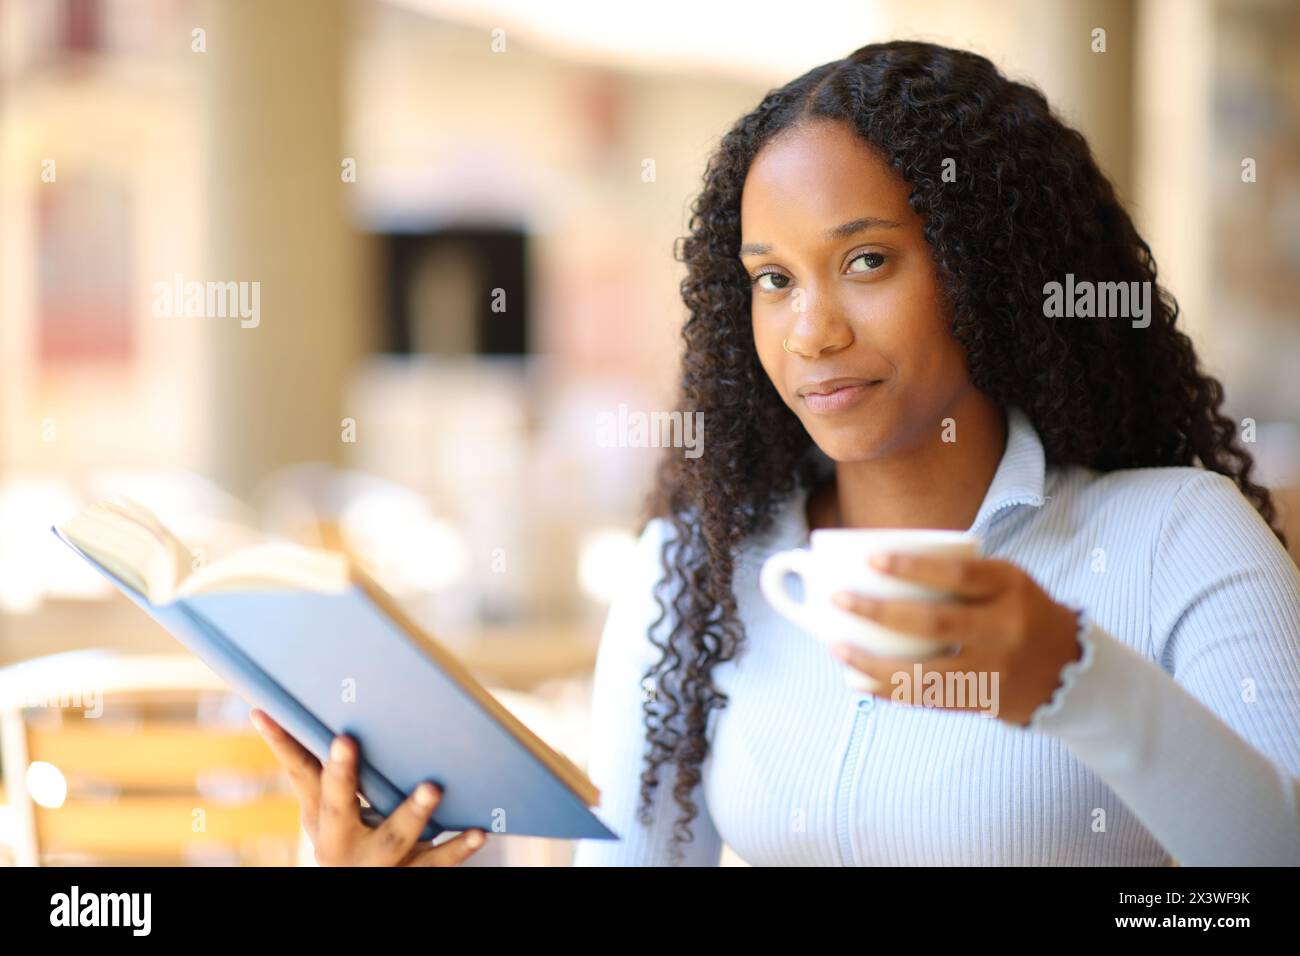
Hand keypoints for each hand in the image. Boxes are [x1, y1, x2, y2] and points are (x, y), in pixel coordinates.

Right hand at [249, 708, 487, 865]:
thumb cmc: (340, 832)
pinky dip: (458, 847)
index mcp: (320, 818)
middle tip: (344, 740)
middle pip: (338, 806)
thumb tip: (266, 710)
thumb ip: (306, 767)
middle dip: (340, 775)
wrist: (359, 886)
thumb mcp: (318, 809)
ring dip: (412, 813)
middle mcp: (342, 842)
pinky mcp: (413, 872)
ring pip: (393, 837)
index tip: (266, 712)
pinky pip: (437, 863)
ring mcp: (378, 861)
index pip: (298, 774)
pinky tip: (480, 830)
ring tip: (432, 787)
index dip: (284, 745)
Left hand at [828, 553, 1083, 725]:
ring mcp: (995, 670)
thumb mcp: (1003, 581)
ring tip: (838, 647)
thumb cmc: (1016, 609)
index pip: (957, 574)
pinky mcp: (984, 700)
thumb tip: (877, 565)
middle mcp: (1006, 628)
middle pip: (934, 623)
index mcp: (1009, 586)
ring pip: (925, 672)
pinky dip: (891, 690)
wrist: (1071, 667)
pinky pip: (929, 699)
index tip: (870, 560)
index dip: (912, 567)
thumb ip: (956, 572)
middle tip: (839, 599)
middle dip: (879, 612)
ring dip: (874, 663)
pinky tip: (860, 680)